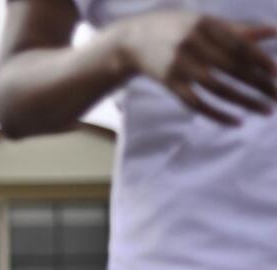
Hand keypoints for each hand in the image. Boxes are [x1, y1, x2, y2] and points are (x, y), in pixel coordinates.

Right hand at [120, 11, 276, 123]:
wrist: (132, 41)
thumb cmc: (175, 28)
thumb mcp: (204, 22)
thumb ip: (237, 29)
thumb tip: (273, 32)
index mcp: (205, 26)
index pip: (239, 45)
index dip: (260, 60)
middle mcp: (193, 45)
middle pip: (232, 68)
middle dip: (259, 83)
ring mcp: (180, 66)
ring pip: (218, 88)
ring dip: (244, 101)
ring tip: (266, 110)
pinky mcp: (170, 83)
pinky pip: (197, 103)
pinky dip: (217, 114)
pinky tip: (236, 121)